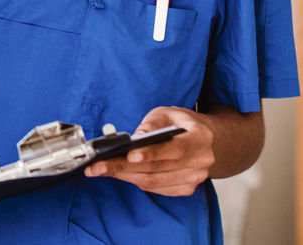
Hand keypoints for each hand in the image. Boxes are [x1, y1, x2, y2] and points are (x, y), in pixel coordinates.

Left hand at [84, 107, 215, 196]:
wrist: (204, 140)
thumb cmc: (181, 124)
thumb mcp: (168, 112)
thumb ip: (153, 123)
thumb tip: (137, 137)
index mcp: (200, 138)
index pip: (175, 149)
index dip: (151, 153)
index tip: (129, 154)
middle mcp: (201, 161)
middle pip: (158, 168)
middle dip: (124, 166)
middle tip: (98, 165)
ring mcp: (194, 178)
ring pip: (154, 181)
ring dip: (125, 176)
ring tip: (101, 169)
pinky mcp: (185, 188)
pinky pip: (156, 188)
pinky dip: (135, 181)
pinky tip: (119, 173)